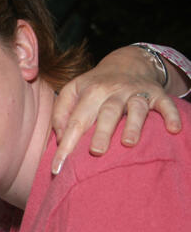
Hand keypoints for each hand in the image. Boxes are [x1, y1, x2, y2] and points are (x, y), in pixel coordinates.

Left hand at [51, 45, 181, 173]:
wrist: (126, 63)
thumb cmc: (94, 85)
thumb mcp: (72, 91)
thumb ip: (61, 112)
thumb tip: (60, 137)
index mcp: (90, 92)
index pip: (76, 121)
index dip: (66, 145)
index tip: (57, 168)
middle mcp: (113, 91)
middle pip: (107, 112)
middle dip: (101, 132)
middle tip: (96, 152)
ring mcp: (136, 92)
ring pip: (135, 108)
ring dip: (133, 125)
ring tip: (129, 143)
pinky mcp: (157, 94)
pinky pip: (166, 104)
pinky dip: (171, 115)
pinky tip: (174, 129)